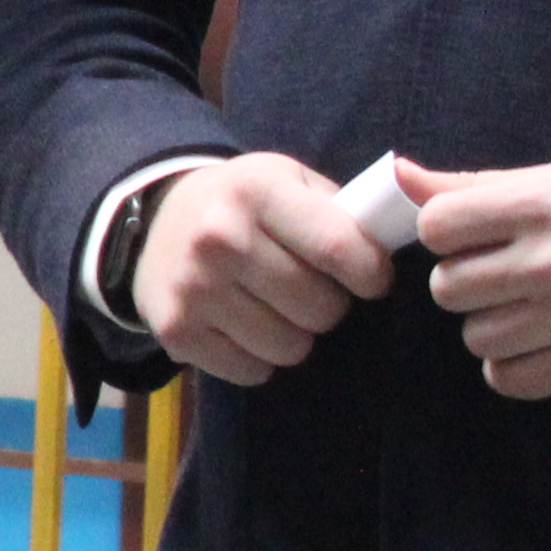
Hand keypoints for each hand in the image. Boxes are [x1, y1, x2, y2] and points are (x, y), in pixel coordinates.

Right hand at [131, 154, 393, 384]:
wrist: (154, 218)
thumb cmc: (242, 202)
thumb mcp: (288, 180)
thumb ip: (341, 209)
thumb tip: (396, 240)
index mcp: (258, 192)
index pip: (341, 249)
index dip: (371, 274)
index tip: (370, 279)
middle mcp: (220, 238)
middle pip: (320, 308)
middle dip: (329, 306)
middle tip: (310, 290)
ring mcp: (195, 288)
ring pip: (290, 347)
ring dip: (296, 335)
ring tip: (277, 308)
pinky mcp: (177, 331)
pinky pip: (252, 371)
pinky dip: (259, 357)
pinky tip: (245, 325)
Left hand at [400, 151, 550, 401]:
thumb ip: (475, 183)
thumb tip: (399, 175)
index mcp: (542, 205)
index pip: (437, 227)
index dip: (445, 230)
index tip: (471, 232)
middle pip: (447, 288)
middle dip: (463, 279)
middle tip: (498, 271)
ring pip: (475, 337)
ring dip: (488, 323)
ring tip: (524, 304)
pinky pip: (508, 379)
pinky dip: (509, 365)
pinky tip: (533, 339)